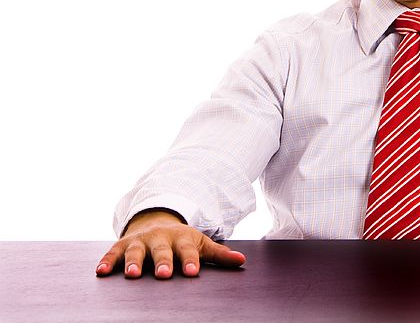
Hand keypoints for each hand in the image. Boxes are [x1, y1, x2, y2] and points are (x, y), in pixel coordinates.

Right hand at [95, 209, 245, 278]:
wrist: (157, 221)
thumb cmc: (182, 240)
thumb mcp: (201, 243)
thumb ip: (219, 254)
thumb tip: (242, 261)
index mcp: (181, 238)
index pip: (188, 251)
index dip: (190, 261)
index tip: (192, 273)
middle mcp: (160, 238)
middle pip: (162, 251)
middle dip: (163, 262)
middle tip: (164, 274)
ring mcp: (140, 240)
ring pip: (136, 251)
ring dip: (133, 262)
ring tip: (132, 275)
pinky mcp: (122, 244)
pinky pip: (112, 252)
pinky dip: (106, 261)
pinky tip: (101, 272)